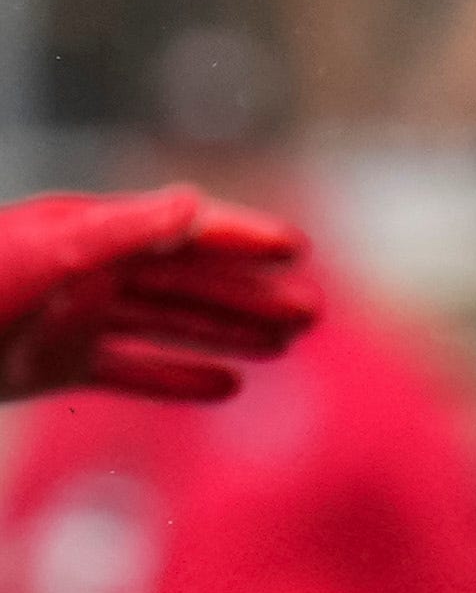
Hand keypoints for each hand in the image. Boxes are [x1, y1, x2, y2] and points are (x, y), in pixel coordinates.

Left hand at [0, 187, 316, 401]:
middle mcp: (88, 271)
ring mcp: (70, 320)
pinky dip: (177, 378)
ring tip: (286, 345)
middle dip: (250, 294)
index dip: (242, 238)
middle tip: (312, 313)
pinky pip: (129, 371)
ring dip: (227, 332)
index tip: (298, 248)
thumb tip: (195, 205)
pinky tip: (225, 387)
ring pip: (168, 324)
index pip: (183, 233)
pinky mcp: (52, 366)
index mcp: (91, 233)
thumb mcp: (45, 254)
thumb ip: (121, 232)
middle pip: (187, 281)